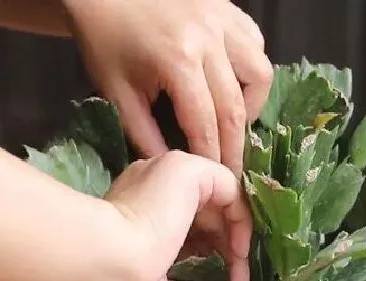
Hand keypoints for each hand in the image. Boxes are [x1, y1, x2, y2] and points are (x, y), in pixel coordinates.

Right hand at [46, 151, 251, 280]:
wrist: (102, 260)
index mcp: (142, 213)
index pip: (189, 235)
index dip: (211, 265)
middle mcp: (156, 188)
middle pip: (209, 225)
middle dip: (228, 264)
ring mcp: (171, 175)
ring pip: (221, 211)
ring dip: (236, 252)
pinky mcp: (186, 169)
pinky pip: (229, 189)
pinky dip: (241, 220)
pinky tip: (239, 252)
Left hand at [63, 0, 273, 176]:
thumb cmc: (105, 39)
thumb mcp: (117, 92)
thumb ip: (144, 134)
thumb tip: (174, 166)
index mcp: (178, 61)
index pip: (206, 123)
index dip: (213, 157)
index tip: (218, 180)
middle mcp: (210, 40)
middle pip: (236, 107)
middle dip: (235, 147)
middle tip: (233, 169)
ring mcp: (223, 22)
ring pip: (260, 73)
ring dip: (252, 106)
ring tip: (235, 121)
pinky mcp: (229, 10)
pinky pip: (256, 45)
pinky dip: (251, 69)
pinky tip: (234, 82)